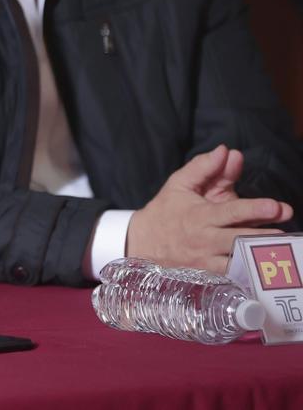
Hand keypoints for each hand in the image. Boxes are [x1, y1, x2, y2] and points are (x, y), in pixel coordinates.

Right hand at [126, 145, 293, 271]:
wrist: (142, 242)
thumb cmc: (165, 210)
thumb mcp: (179, 184)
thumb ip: (204, 167)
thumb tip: (227, 151)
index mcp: (200, 215)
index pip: (230, 212)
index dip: (254, 209)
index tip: (275, 206)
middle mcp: (206, 239)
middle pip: (240, 239)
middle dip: (265, 235)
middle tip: (285, 230)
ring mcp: (208, 260)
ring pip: (239, 261)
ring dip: (262, 256)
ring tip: (283, 250)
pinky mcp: (209, 274)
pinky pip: (233, 276)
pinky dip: (250, 272)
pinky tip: (266, 267)